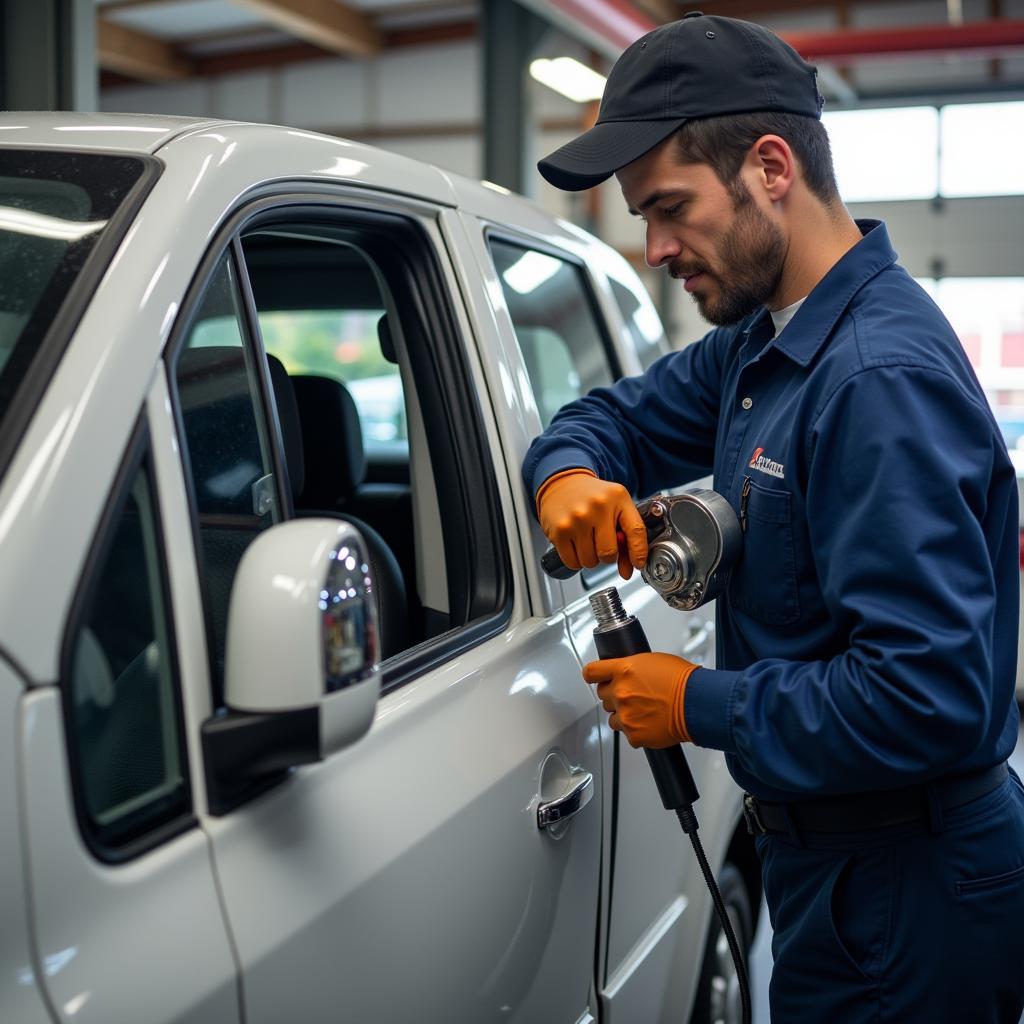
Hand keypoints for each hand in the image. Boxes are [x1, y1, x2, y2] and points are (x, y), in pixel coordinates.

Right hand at [536, 469, 647, 578]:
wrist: (562, 483)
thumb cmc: (592, 497)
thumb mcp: (617, 506)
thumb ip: (627, 536)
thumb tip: (627, 570)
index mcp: (617, 498)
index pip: (636, 531)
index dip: (638, 552)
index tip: (638, 563)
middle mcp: (597, 507)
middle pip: (609, 554)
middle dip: (608, 556)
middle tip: (602, 544)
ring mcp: (576, 520)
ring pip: (590, 561)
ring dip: (590, 558)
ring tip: (587, 540)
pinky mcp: (559, 531)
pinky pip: (573, 563)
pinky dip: (576, 560)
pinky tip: (575, 544)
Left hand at [582, 652, 697, 747]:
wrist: (697, 703)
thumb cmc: (682, 681)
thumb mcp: (652, 661)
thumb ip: (632, 668)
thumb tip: (625, 673)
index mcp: (623, 670)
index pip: (592, 671)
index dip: (594, 675)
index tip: (595, 678)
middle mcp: (620, 692)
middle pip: (602, 694)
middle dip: (614, 694)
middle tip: (632, 695)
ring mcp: (625, 714)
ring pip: (612, 716)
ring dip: (622, 714)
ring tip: (642, 710)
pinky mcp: (633, 734)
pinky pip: (626, 733)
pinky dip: (635, 730)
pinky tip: (648, 722)